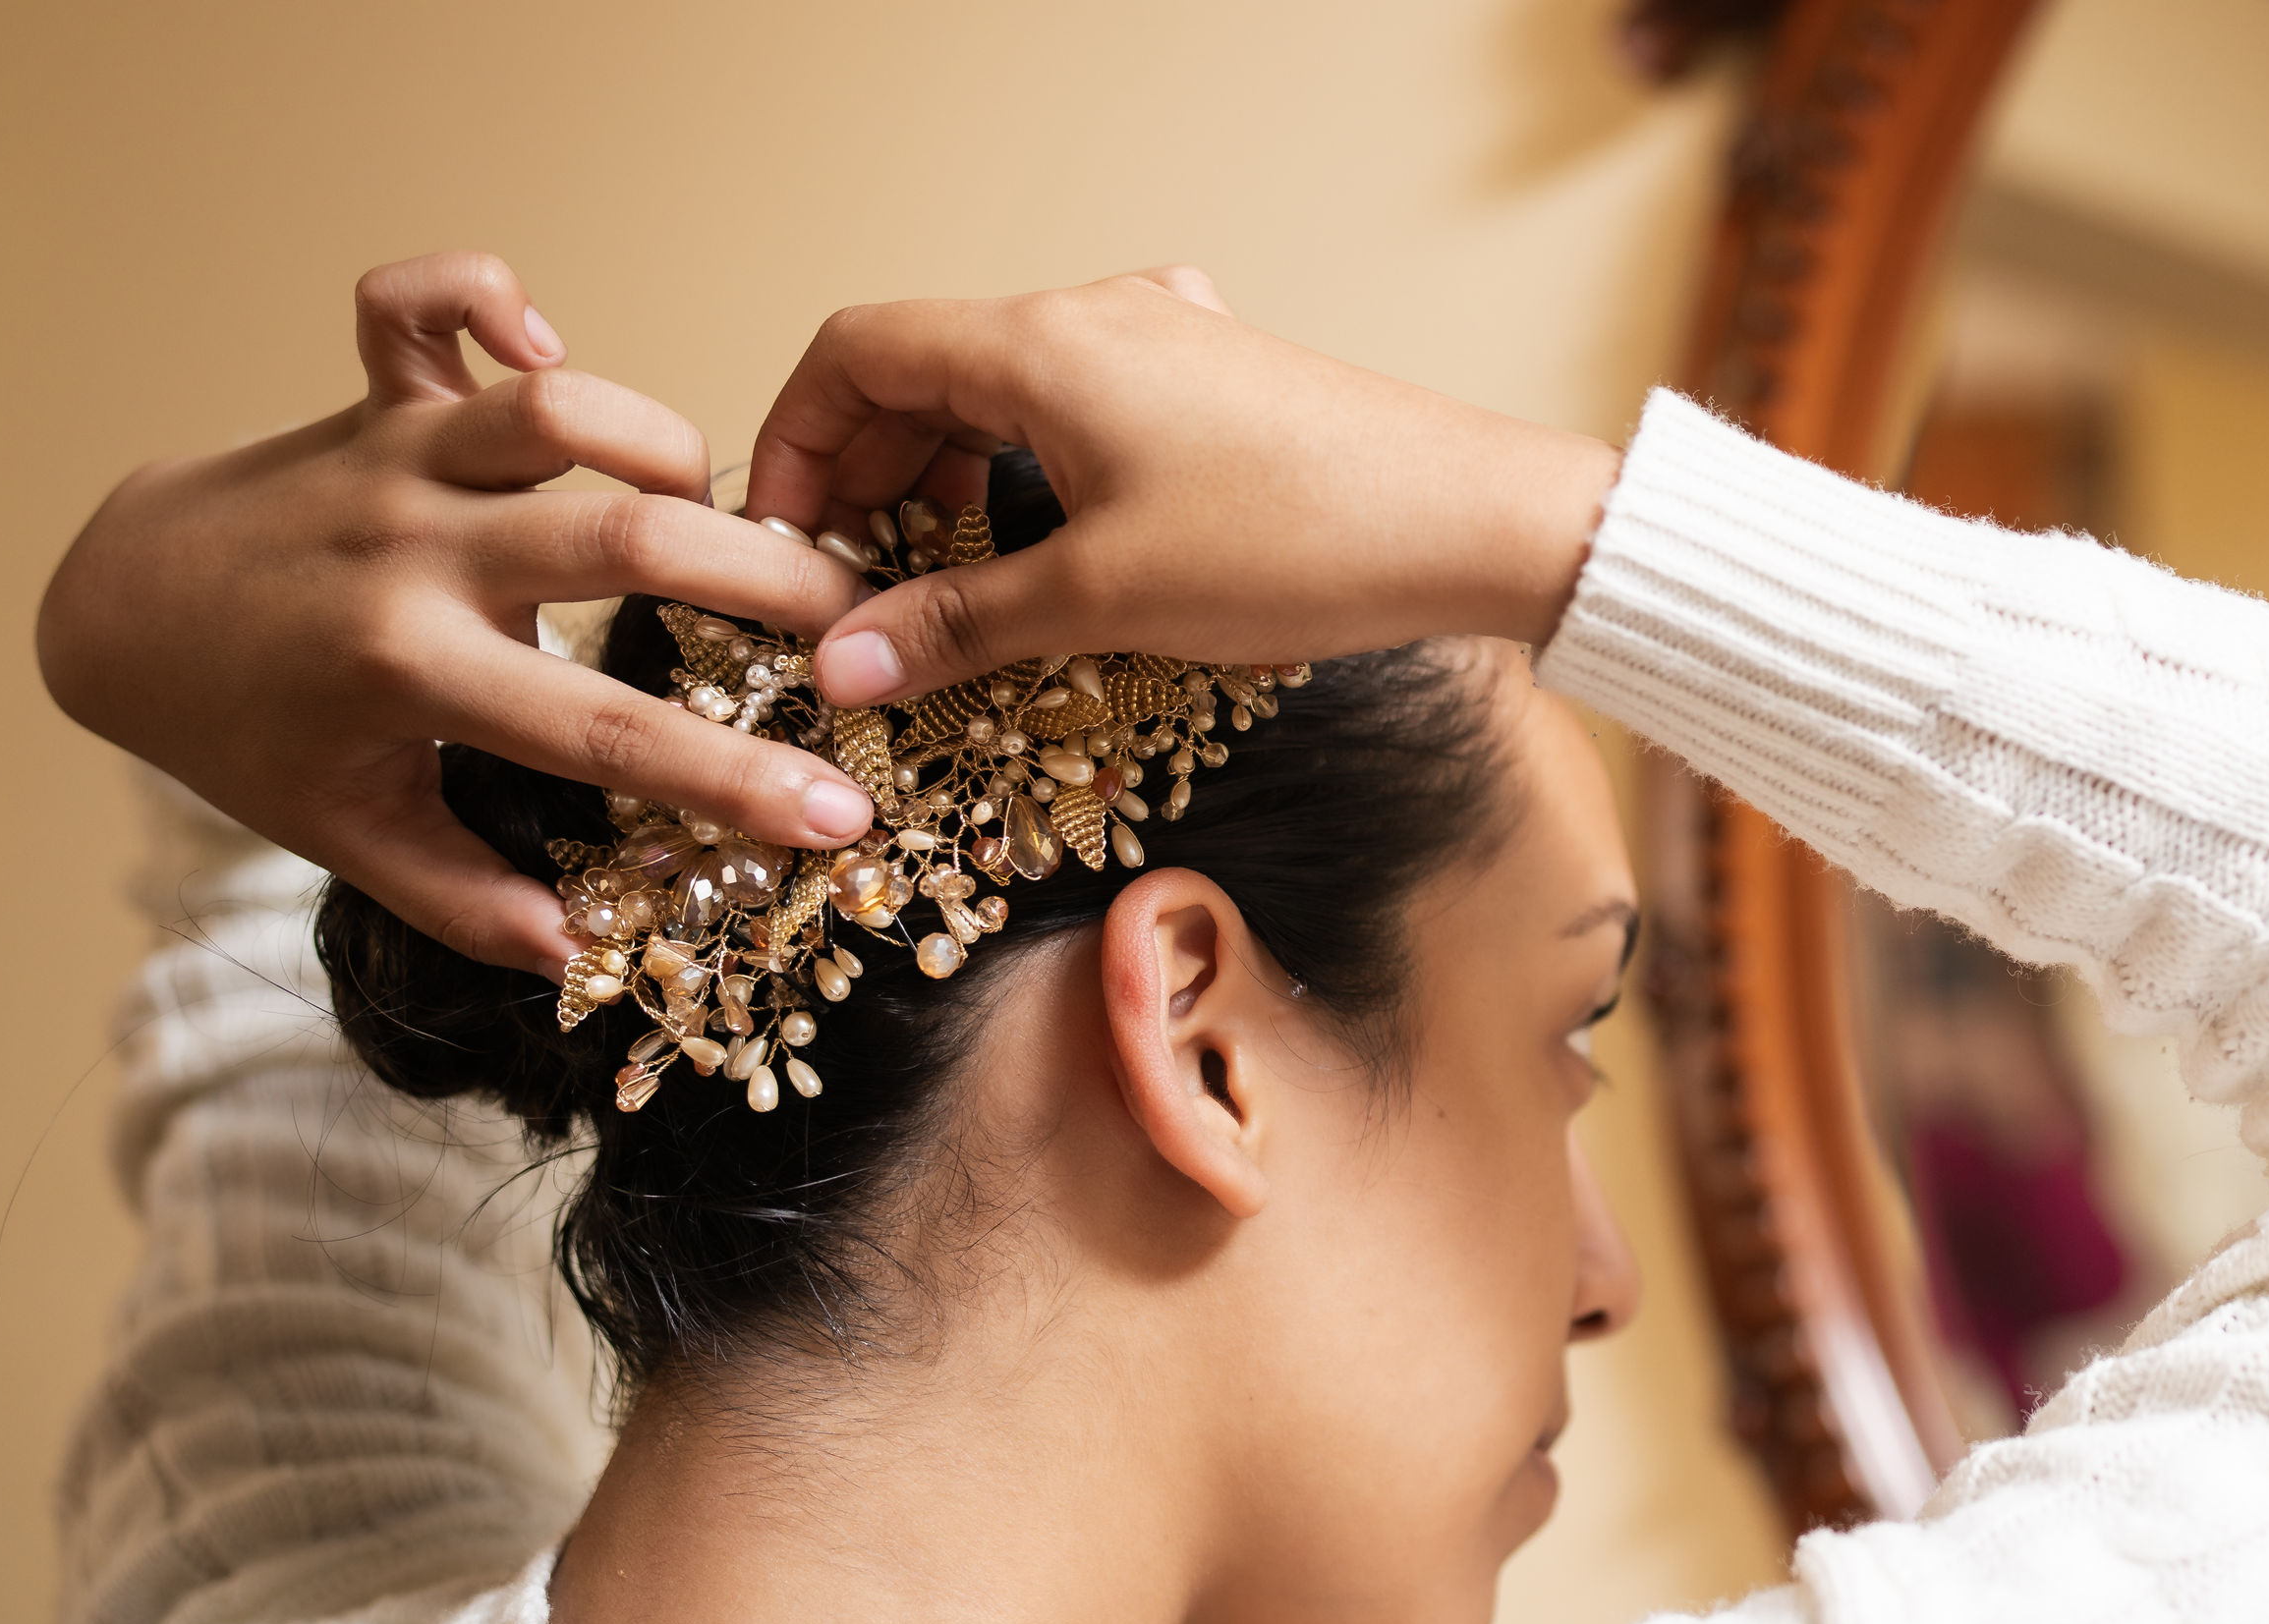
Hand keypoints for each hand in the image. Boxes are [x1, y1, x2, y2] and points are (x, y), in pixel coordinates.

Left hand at [39, 251, 881, 976]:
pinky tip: (546, 351)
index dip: (736, 779)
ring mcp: (389, 458)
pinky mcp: (370, 396)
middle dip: (765, 579)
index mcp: (406, 669)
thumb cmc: (249, 731)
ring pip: (553, 409)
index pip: (601, 730)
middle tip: (853, 614)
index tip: (841, 809)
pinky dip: (490, 297)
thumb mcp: (347, 834)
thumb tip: (581, 957)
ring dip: (661, 442)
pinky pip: (421, 299)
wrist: (120, 612)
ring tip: (712, 503)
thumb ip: (465, 899)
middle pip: (619, 538)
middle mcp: (406, 549)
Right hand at [741, 267, 1621, 706]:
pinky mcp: (1216, 381)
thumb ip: (958, 625)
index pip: (855, 350)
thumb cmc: (1302, 544)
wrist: (1478, 524)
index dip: (799, 442)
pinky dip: (1035, 471)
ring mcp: (1162, 339)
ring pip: (1005, 392)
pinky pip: (1083, 409)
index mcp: (1041, 341)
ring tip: (948, 583)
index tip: (790, 541)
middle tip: (859, 587)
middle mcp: (1095, 315)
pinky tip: (1055, 552)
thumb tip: (841, 663)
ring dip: (955, 479)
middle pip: (924, 368)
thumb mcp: (1103, 599)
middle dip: (874, 475)